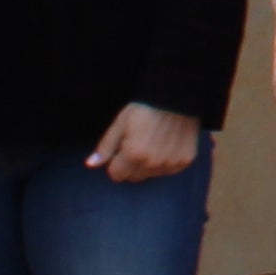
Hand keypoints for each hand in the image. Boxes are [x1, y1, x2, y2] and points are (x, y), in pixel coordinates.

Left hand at [85, 104, 202, 183]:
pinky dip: (165, 162)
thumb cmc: (145, 108)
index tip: (122, 149)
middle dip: (131, 165)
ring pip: (150, 175)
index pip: (116, 175)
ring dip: (148, 165)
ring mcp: (170, 164)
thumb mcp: (120, 123)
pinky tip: (166, 145)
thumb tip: (91, 165)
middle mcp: (152, 163)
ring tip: (153, 143)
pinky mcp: (184, 161)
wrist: (177, 97)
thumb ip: (105, 147)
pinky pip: (168, 171)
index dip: (116, 162)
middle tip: (138, 144)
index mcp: (133, 154)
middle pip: (133, 177)